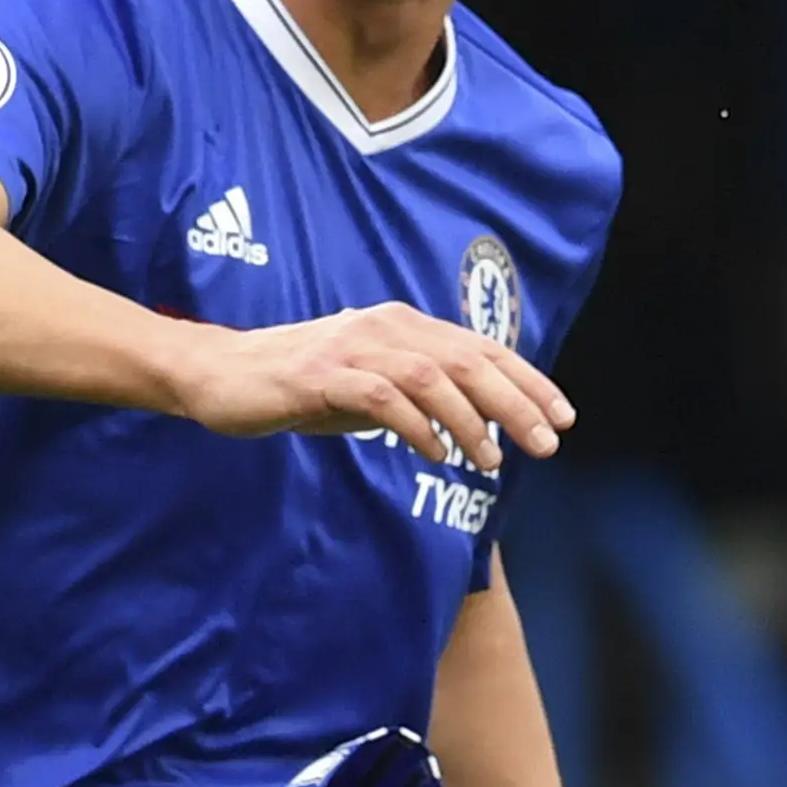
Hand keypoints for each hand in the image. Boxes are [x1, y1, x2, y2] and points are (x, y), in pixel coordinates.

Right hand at [179, 305, 574, 470]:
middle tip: (547, 443)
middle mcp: (384, 327)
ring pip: (430, 376)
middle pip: (467, 360)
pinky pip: (381, 398)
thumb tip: (477, 425)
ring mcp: (351, 347)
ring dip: (470, 420)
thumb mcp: (372, 387)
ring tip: (491, 461)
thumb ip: (419, 397)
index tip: (563, 417)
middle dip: (515, 403)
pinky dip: (415, 426)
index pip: (480, 349)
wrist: (222, 376)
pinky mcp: (319, 373)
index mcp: (403, 326)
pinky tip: (436, 455)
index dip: (528, 381)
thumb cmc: (301, 384)